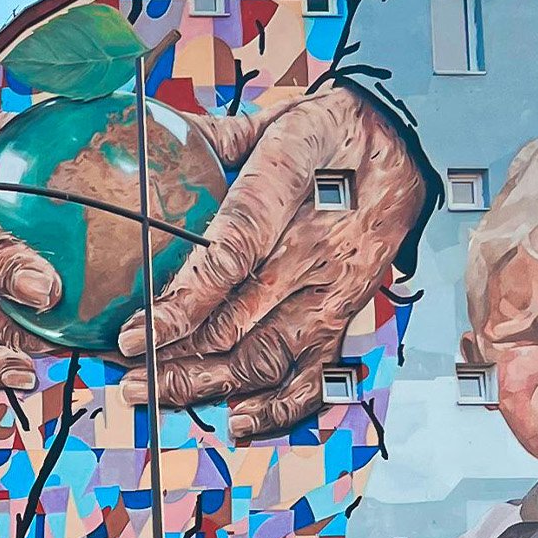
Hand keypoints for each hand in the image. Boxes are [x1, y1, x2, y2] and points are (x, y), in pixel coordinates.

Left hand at [118, 85, 428, 436]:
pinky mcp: (349, 313)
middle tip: (124, 371)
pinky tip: (236, 420)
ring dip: (205, 384)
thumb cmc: (335, 131)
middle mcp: (317, 246)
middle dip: (173, 357)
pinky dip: (278, 408)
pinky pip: (316, 374)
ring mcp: (336, 288)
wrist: (412, 142)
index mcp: (293, 189)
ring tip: (152, 391)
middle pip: (237, 323)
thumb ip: (213, 141)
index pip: (229, 257)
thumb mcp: (279, 117)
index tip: (132, 334)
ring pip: (265, 356)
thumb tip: (145, 145)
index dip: (179, 306)